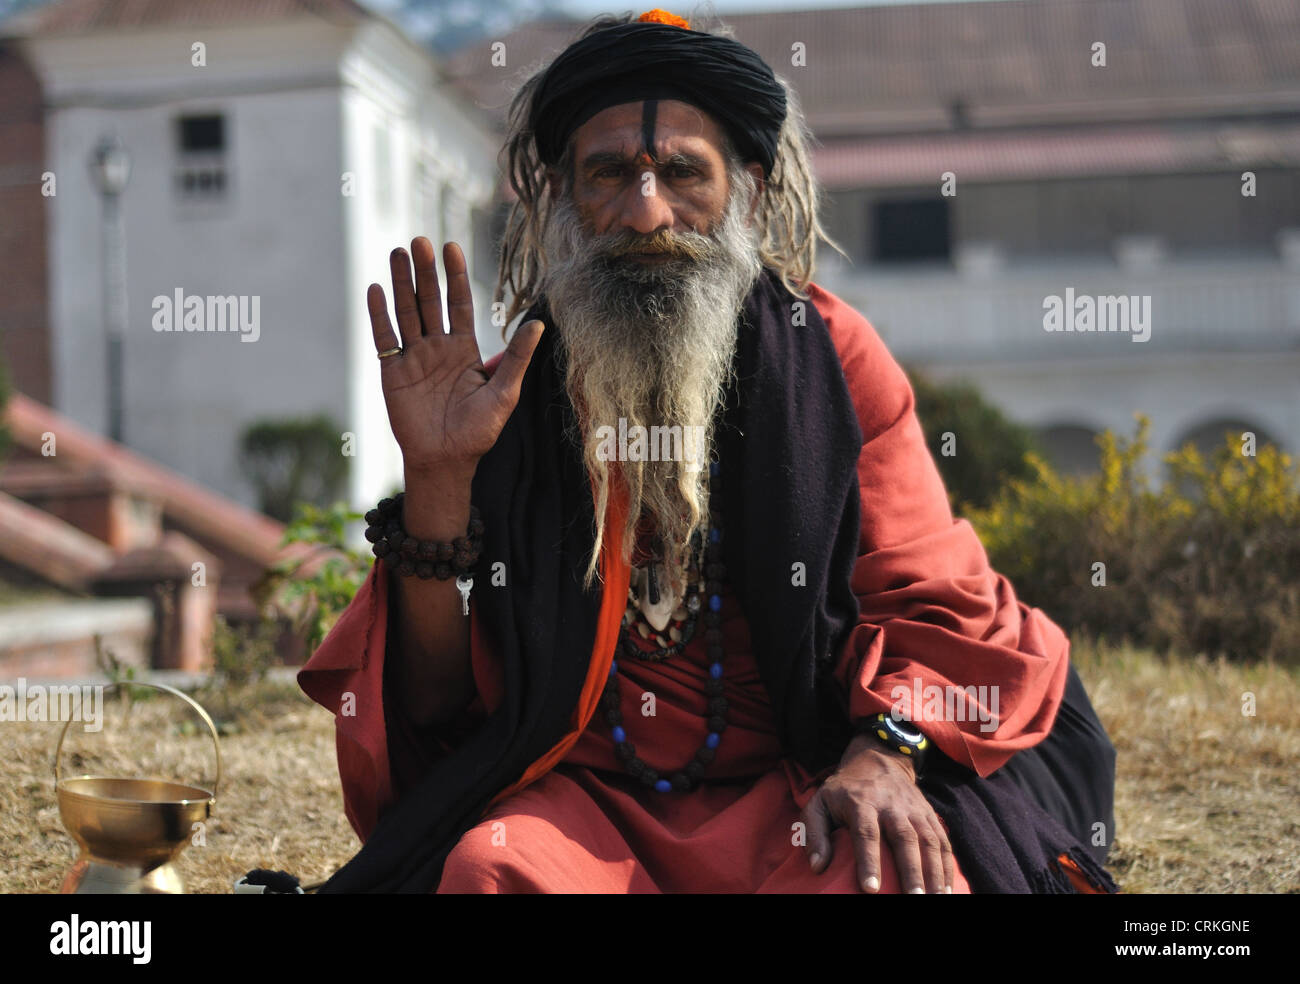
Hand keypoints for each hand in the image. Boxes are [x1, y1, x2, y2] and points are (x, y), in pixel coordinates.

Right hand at [367, 238, 544, 476]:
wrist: (446, 460)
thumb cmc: (479, 431)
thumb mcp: (504, 392)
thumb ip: (516, 357)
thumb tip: (538, 323)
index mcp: (464, 349)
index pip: (459, 304)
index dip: (455, 277)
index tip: (452, 248)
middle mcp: (438, 348)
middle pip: (429, 301)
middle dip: (425, 272)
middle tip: (420, 241)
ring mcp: (414, 358)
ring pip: (406, 312)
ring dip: (401, 284)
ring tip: (398, 253)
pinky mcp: (393, 372)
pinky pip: (385, 338)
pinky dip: (379, 315)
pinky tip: (376, 289)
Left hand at [801, 734, 953, 893]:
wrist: (877, 759)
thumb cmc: (843, 790)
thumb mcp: (819, 803)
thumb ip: (814, 833)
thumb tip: (818, 867)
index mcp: (862, 802)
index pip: (867, 833)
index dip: (869, 861)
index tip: (870, 889)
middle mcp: (892, 805)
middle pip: (905, 838)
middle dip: (911, 871)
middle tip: (914, 899)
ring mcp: (914, 809)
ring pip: (928, 841)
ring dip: (935, 872)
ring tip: (937, 899)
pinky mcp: (929, 814)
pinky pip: (943, 841)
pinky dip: (947, 866)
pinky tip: (946, 890)